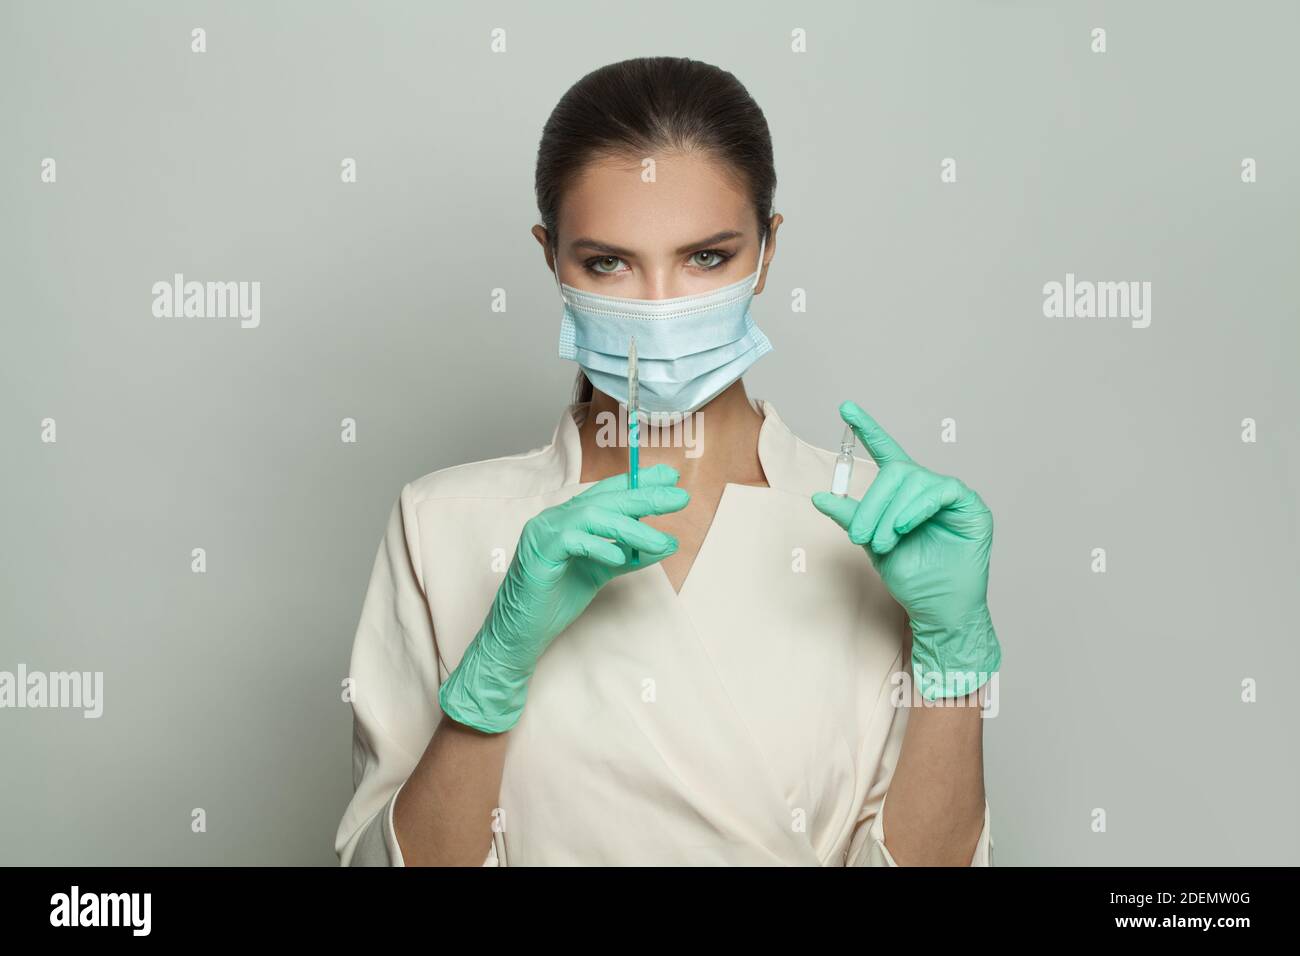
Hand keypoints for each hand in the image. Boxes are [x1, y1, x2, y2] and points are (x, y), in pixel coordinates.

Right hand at [439, 463, 688, 732]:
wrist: (521, 632)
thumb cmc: (556, 600)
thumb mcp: (601, 572)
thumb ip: (628, 555)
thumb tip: (665, 543)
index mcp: (569, 518)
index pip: (608, 492)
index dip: (638, 481)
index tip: (670, 476)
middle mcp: (556, 518)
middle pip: (605, 498)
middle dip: (645, 496)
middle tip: (680, 497)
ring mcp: (544, 532)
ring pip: (593, 517)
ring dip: (632, 527)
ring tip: (662, 541)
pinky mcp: (538, 553)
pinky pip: (572, 540)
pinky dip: (599, 546)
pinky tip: (620, 558)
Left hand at [812, 400, 1000, 699]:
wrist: (936, 607)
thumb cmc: (910, 576)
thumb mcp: (872, 544)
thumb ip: (851, 517)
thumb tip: (820, 496)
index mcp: (903, 494)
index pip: (886, 451)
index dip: (867, 428)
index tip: (846, 408)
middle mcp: (926, 489)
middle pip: (895, 473)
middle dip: (873, 503)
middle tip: (863, 536)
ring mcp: (949, 496)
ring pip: (913, 483)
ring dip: (891, 513)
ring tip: (884, 541)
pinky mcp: (970, 507)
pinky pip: (940, 491)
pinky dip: (917, 507)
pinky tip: (905, 526)